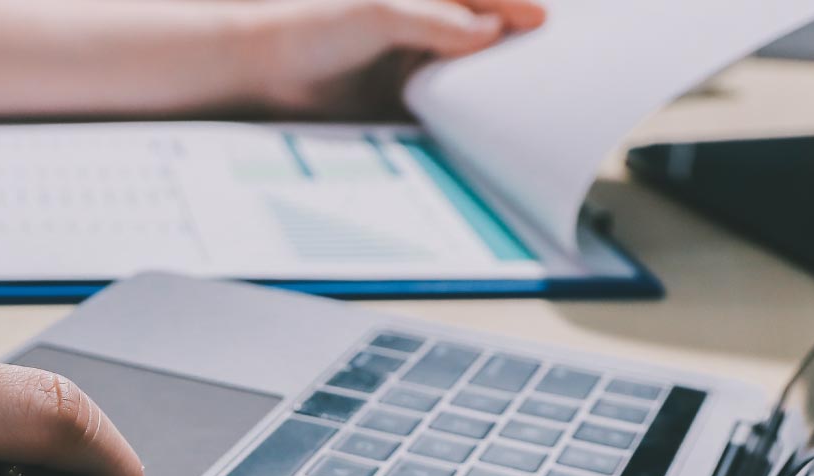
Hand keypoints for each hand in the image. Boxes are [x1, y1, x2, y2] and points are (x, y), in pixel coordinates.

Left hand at [242, 0, 547, 115]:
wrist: (264, 71)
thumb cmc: (316, 27)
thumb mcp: (382, 14)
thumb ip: (437, 21)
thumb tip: (490, 30)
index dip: (514, 6)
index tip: (544, 24)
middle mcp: (422, 26)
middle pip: (482, 33)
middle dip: (512, 47)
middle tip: (549, 67)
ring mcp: (410, 62)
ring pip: (464, 71)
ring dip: (489, 84)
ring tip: (525, 101)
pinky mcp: (397, 99)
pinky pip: (440, 106)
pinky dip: (461, 114)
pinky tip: (481, 126)